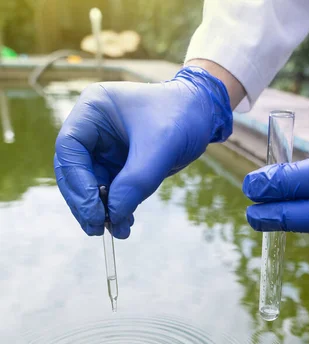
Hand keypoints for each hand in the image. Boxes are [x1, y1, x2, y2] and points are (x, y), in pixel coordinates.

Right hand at [54, 67, 231, 237]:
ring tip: (118, 231)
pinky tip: (125, 225)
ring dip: (100, 212)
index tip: (94, 209)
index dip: (78, 182)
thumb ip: (136, 181)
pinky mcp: (118, 167)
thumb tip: (114, 214)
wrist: (202, 115)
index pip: (69, 148)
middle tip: (97, 228)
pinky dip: (116, 210)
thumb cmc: (182, 115)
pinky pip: (109, 194)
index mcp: (93, 110)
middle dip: (84, 202)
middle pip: (74, 172)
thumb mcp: (161, 146)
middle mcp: (92, 130)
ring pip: (90, 187)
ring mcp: (103, 150)